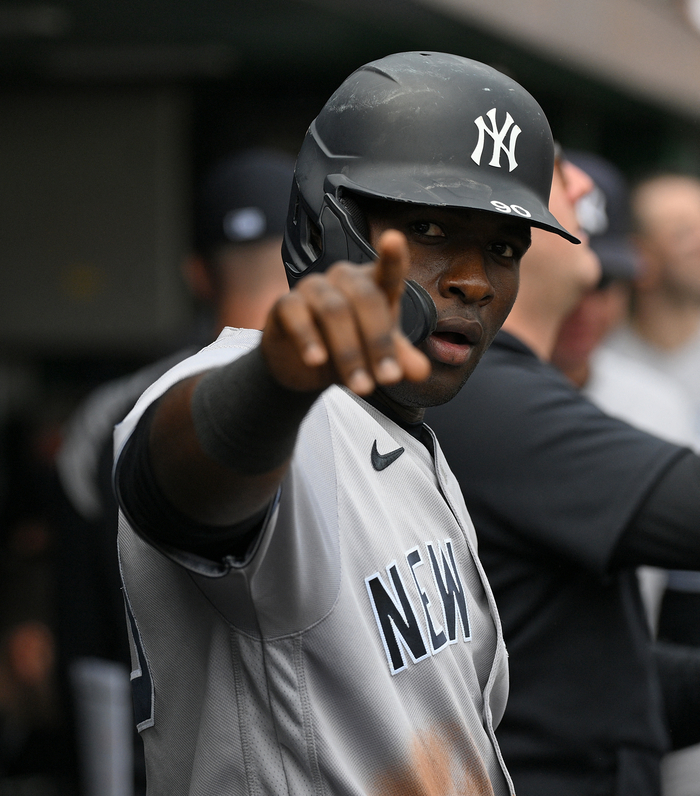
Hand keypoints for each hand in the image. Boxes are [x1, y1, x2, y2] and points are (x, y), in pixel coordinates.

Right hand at [261, 230, 430, 394]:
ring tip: (360, 388)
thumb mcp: (378, 357)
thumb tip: (422, 371)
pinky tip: (316, 361)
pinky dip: (308, 339)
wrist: (303, 365)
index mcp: (373, 285)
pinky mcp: (285, 304)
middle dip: (379, 343)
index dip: (392, 256)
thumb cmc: (348, 347)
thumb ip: (400, 360)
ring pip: (334, 311)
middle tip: (388, 380)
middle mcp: (344, 280)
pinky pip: (296, 314)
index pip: (386, 269)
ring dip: (350, 353)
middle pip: (365, 298)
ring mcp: (313, 288)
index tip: (394, 240)